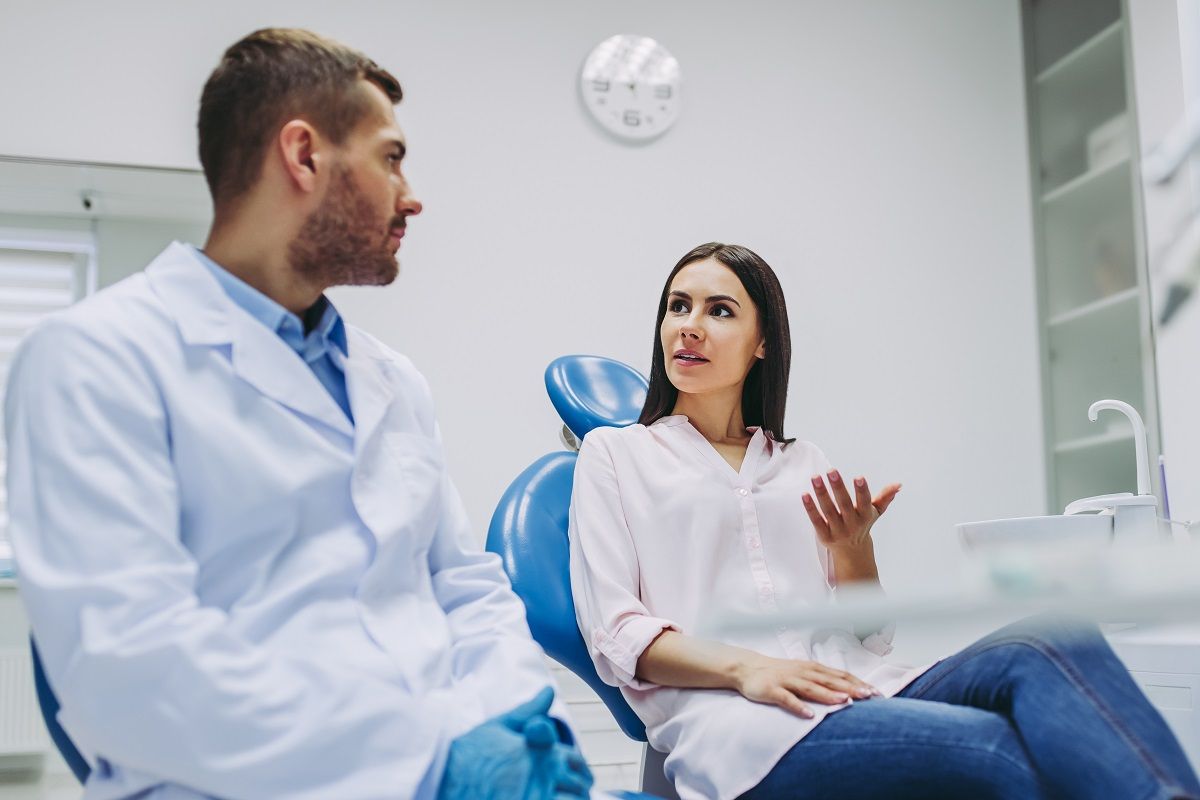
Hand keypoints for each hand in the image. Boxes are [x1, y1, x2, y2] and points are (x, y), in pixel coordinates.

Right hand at [438, 687, 592, 799]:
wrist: (439, 777)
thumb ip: (529, 711)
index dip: (580, 771)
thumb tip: (549, 691)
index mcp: (541, 752)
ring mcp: (533, 798)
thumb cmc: (468, 753)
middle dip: (579, 793)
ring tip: (556, 799)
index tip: (579, 778)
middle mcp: (541, 777)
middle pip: (578, 791)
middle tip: (575, 796)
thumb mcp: (499, 726)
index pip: (576, 762)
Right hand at [733, 652, 879, 716]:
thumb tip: (849, 692)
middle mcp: (803, 672)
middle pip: (830, 680)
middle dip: (851, 688)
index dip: (858, 683)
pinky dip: (799, 706)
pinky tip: (809, 715)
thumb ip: (823, 682)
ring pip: (811, 687)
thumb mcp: (804, 674)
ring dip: (829, 695)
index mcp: (813, 668)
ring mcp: (787, 680)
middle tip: (869, 696)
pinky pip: (787, 699)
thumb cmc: (780, 673)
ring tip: (845, 702)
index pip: (840, 675)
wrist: (747, 668)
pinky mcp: (772, 690)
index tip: (876, 693)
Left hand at [803, 469, 899, 552]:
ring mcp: (838, 531)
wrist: (853, 552)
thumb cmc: (862, 525)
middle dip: (838, 487)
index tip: (859, 477)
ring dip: (822, 494)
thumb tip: (898, 485)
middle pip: (844, 504)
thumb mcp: (874, 512)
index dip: (862, 490)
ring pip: (828, 511)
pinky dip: (811, 509)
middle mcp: (852, 524)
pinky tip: (805, 495)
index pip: (864, 502)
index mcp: (865, 516)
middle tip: (831, 470)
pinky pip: (816, 521)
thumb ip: (884, 497)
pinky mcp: (824, 536)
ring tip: (816, 478)